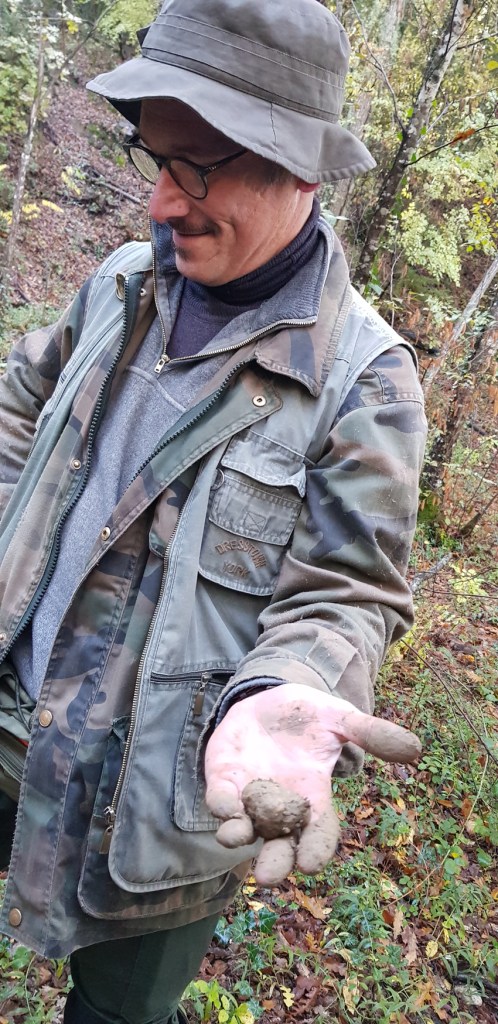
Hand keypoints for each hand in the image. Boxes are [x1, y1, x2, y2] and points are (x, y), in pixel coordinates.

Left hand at [204, 684, 420, 884]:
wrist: (268, 700)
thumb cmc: (309, 717)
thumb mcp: (341, 719)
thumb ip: (371, 733)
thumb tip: (415, 747)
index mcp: (315, 798)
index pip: (319, 832)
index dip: (316, 848)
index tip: (311, 863)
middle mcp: (282, 806)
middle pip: (279, 845)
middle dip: (274, 861)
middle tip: (268, 875)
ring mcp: (250, 796)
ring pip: (245, 828)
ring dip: (239, 835)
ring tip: (236, 837)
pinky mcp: (224, 780)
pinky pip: (220, 800)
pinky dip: (221, 805)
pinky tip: (224, 805)